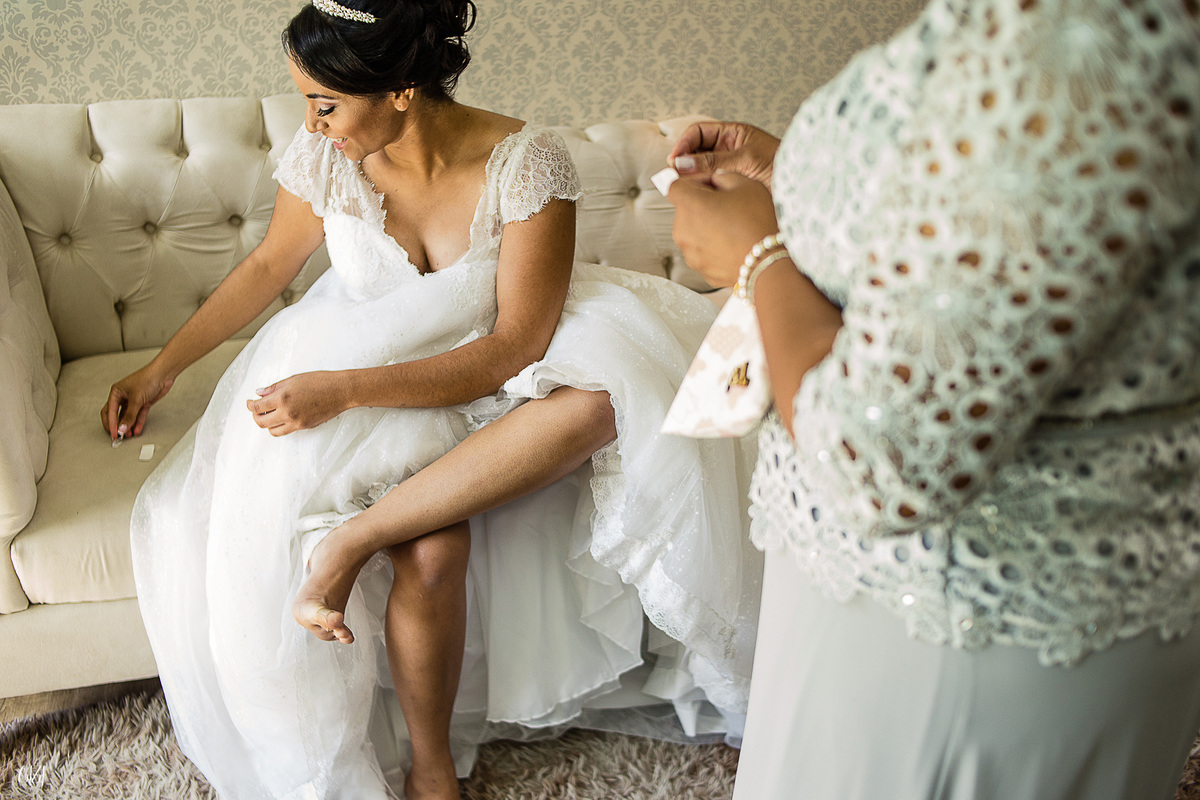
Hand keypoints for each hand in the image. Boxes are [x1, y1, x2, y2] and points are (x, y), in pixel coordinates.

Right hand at [102, 364, 173, 440]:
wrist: (163, 375)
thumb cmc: (147, 379)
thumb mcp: (136, 399)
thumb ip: (129, 416)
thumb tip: (122, 428)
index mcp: (116, 392)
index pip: (109, 411)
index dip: (111, 424)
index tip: (114, 434)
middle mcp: (123, 396)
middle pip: (116, 414)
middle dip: (117, 425)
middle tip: (118, 436)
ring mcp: (133, 400)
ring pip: (128, 416)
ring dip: (128, 425)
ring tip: (129, 435)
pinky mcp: (143, 403)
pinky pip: (138, 415)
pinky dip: (137, 422)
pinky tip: (137, 430)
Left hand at [247, 371, 349, 435]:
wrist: (341, 391)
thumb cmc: (320, 381)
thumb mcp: (294, 379)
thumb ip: (274, 388)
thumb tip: (259, 393)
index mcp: (283, 398)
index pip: (257, 407)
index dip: (250, 405)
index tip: (250, 402)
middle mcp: (287, 413)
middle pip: (261, 422)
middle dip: (255, 416)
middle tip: (256, 409)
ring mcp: (296, 423)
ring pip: (272, 431)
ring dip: (267, 423)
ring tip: (270, 414)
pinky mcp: (305, 427)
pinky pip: (286, 430)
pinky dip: (280, 425)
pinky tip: (283, 416)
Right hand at [668, 121, 780, 187]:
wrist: (802, 188)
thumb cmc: (782, 166)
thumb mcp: (745, 159)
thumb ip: (712, 161)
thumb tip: (681, 163)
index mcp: (733, 134)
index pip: (699, 133)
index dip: (684, 144)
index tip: (675, 160)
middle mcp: (729, 150)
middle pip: (696, 152)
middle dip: (683, 162)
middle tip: (675, 176)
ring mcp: (729, 170)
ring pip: (701, 171)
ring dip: (691, 178)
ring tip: (684, 187)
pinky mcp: (731, 188)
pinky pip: (710, 186)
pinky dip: (701, 190)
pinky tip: (697, 196)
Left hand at [668, 171, 781, 288]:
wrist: (768, 264)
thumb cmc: (758, 223)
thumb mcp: (746, 184)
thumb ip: (723, 176)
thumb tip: (716, 179)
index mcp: (689, 204)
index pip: (675, 186)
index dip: (694, 182)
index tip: (710, 184)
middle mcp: (682, 230)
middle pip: (685, 209)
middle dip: (703, 204)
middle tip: (729, 205)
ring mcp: (690, 253)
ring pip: (694, 231)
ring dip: (708, 226)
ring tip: (735, 227)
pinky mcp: (700, 269)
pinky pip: (703, 251)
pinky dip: (714, 245)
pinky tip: (735, 243)